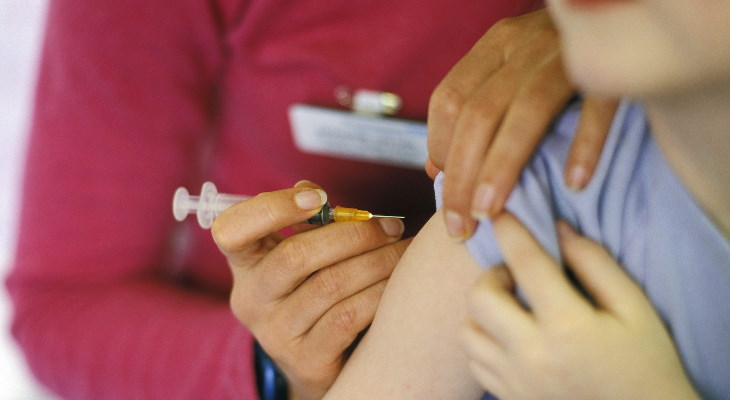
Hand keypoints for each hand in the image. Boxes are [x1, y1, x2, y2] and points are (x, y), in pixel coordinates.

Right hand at [212, 181, 406, 399]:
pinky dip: (378, 294)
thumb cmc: (313, 292)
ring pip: (330, 285)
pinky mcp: (305, 360)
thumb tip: (314, 193)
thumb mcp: (300, 256)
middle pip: (296, 256)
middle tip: (391, 227)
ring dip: (377, 262)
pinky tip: (397, 284)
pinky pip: (348, 317)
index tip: (319, 198)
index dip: (273, 208)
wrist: (315, 361)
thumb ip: (306, 223)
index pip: (232, 230)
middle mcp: (251, 299)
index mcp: (245, 264)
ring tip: (404, 252)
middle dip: (353, 235)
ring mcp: (275, 333)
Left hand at [427, 8, 617, 238]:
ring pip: (525, 111)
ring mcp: (568, 53)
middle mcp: (524, 44)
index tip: (445, 193)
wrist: (621, 12)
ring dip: (502, 167)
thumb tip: (436, 170)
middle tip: (459, 227)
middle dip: (461, 176)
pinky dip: (585, 144)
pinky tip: (574, 184)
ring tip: (490, 213)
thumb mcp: (509, 70)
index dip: (439, 150)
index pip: (448, 99)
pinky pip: (598, 106)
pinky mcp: (613, 65)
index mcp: (495, 45)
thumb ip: (472, 111)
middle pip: (478, 113)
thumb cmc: (555, 56)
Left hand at [460, 214, 699, 399]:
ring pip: (467, 330)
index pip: (526, 263)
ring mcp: (515, 380)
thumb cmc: (645, 364)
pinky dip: (484, 341)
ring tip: (511, 308)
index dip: (511, 229)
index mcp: (568, 326)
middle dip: (493, 275)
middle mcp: (532, 354)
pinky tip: (510, 338)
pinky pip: (474, 361)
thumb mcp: (635, 309)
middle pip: (480, 296)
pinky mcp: (508, 398)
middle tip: (517, 276)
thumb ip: (595, 264)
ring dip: (483, 311)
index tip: (502, 212)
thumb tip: (558, 230)